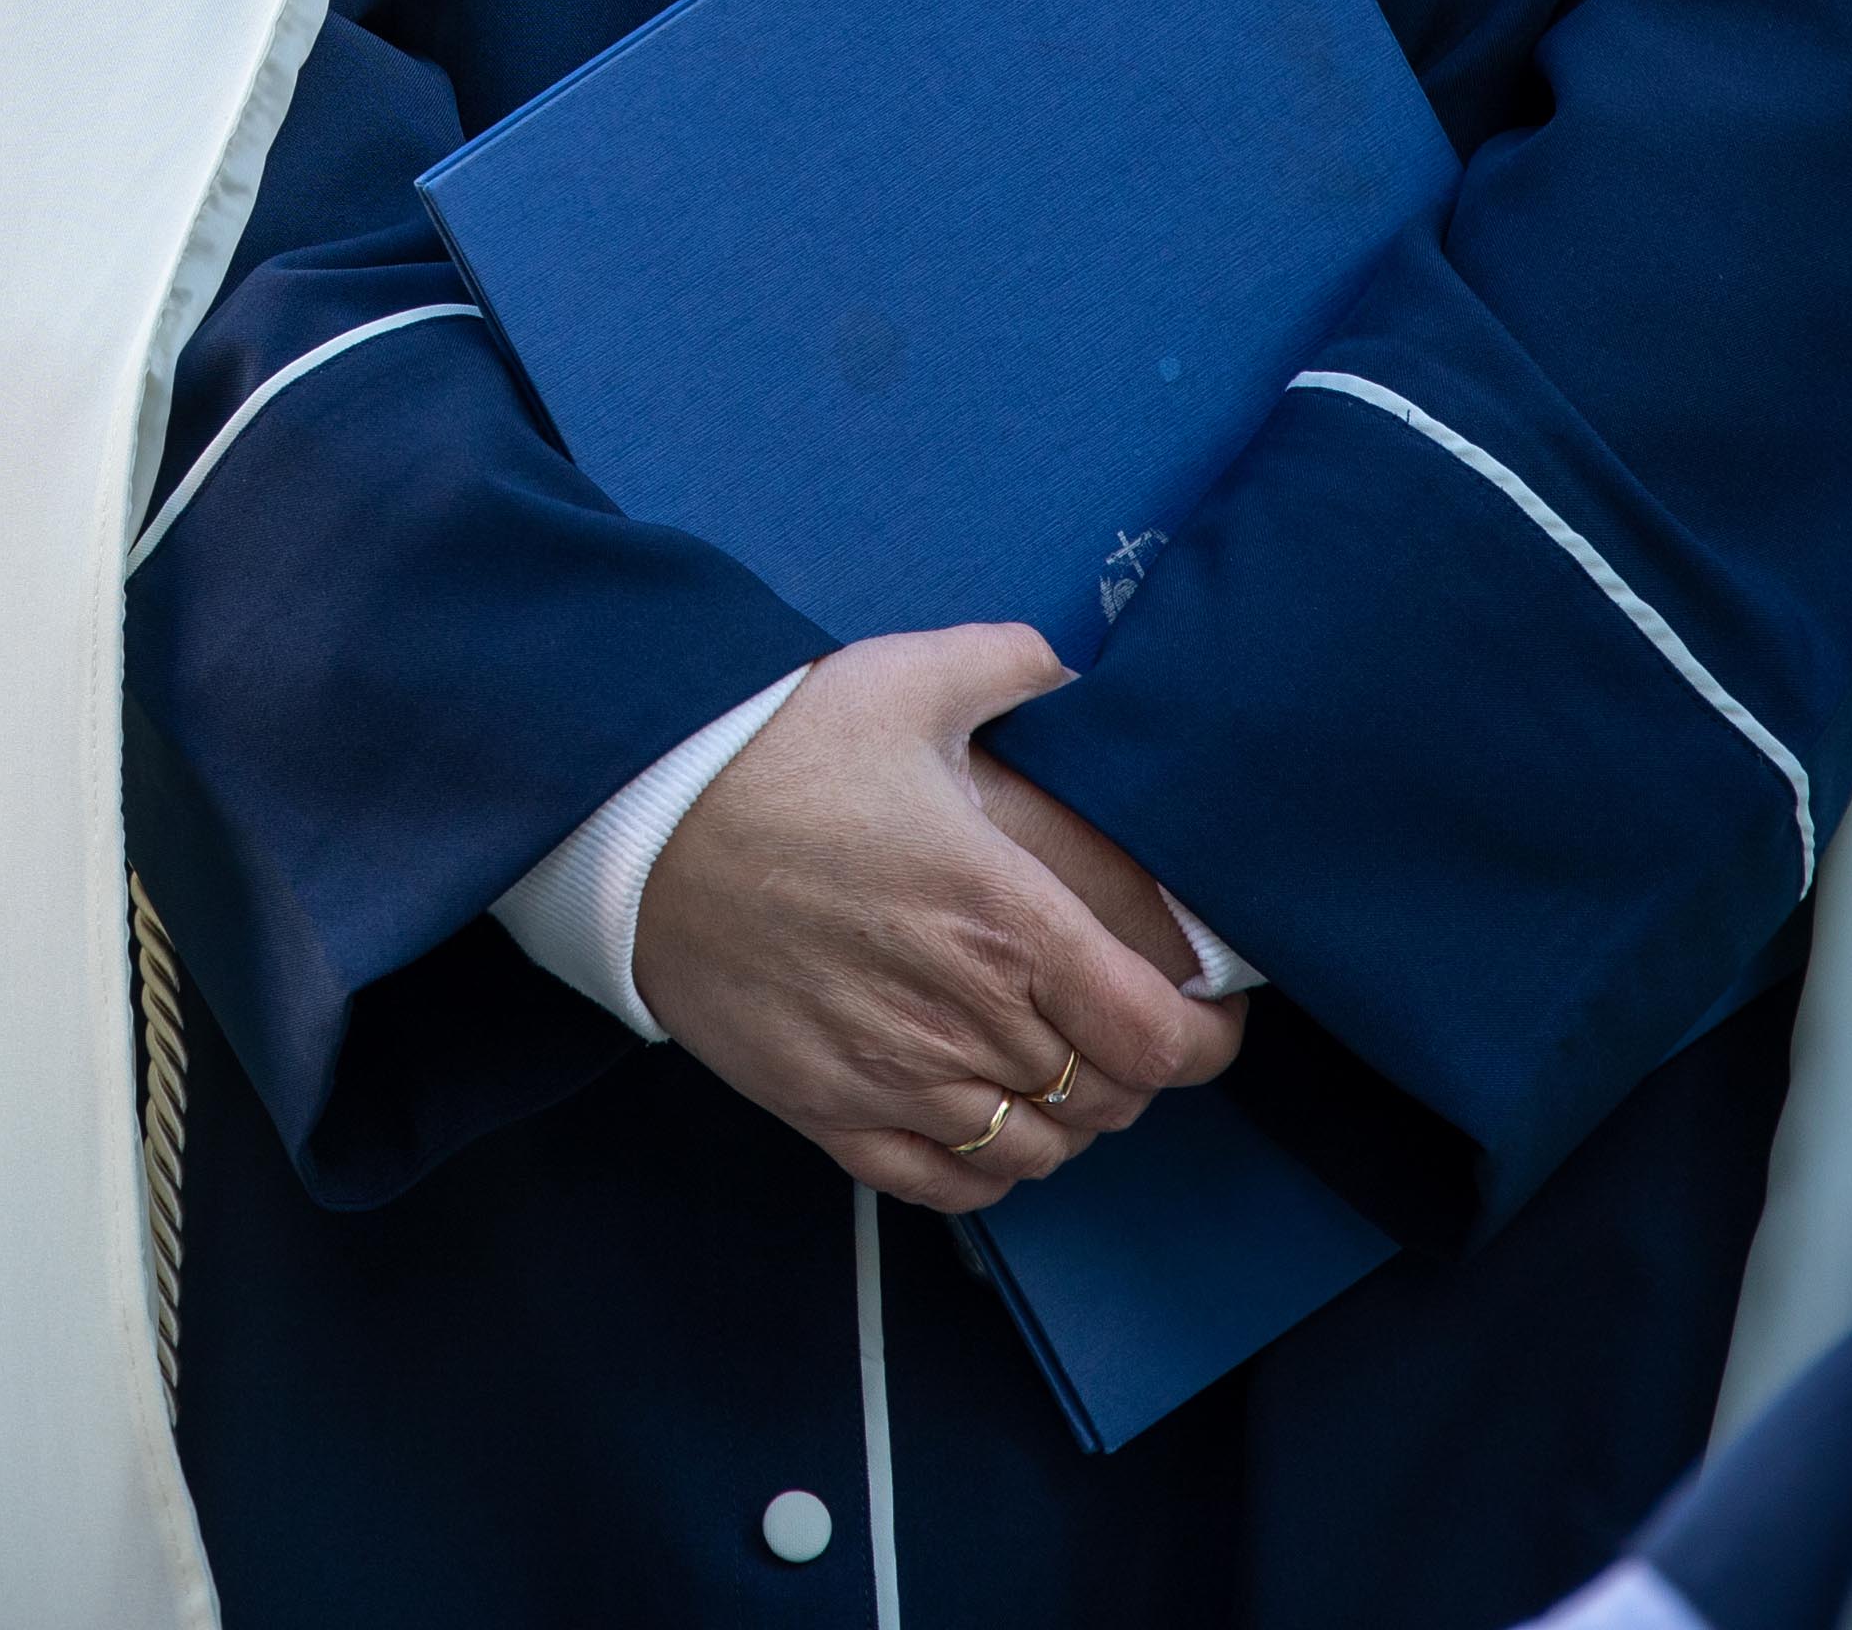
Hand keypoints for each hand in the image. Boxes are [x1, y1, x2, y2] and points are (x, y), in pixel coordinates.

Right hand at [628, 620, 1247, 1213]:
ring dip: (1066, 1120)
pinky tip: (983, 1123)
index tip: (1208, 1015)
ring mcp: (896, 1075)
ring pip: (1038, 1152)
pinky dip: (987, 1170)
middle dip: (1135, 1071)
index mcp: (1009, 919)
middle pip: (1109, 1101)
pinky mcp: (829, 1111)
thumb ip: (1011, 664)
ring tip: (1054, 1071)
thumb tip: (1070, 664)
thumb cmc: (778, 751)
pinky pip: (946, 1187)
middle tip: (1121, 1027)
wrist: (643, 822)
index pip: (1157, 1037)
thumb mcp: (905, 680)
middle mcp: (966, 1016)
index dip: (1205, 1040)